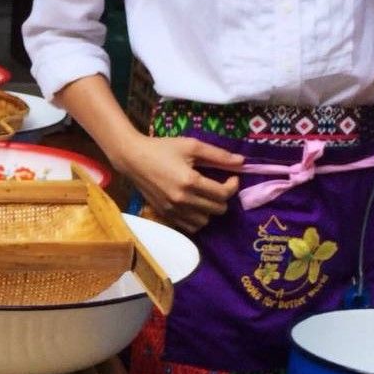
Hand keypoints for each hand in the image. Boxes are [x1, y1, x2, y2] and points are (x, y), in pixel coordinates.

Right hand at [115, 133, 242, 233]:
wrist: (132, 158)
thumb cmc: (162, 148)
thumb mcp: (191, 145)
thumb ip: (218, 155)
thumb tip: (242, 162)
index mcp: (190, 181)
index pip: (223, 194)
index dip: (233, 186)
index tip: (231, 177)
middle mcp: (182, 199)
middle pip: (218, 209)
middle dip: (223, 197)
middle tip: (218, 185)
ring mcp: (172, 210)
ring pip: (205, 221)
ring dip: (210, 210)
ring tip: (205, 196)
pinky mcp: (165, 214)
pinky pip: (190, 227)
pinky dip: (197, 218)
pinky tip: (194, 205)